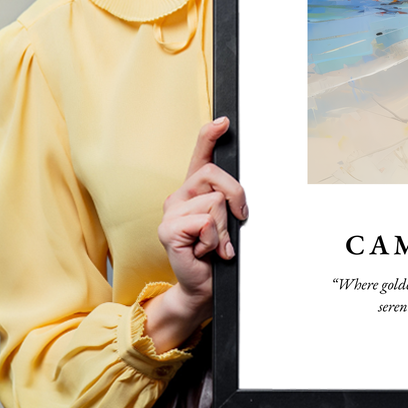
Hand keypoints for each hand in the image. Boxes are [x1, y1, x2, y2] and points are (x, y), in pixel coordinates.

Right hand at [143, 117, 247, 351]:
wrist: (203, 286)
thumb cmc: (216, 253)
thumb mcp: (227, 221)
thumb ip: (228, 201)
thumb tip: (239, 194)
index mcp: (194, 190)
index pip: (200, 155)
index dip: (210, 136)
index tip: (224, 121)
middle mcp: (179, 196)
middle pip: (215, 175)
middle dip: (236, 197)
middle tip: (237, 220)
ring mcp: (170, 212)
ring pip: (215, 202)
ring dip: (224, 228)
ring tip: (215, 244)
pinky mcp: (168, 230)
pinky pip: (205, 222)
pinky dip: (214, 240)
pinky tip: (205, 251)